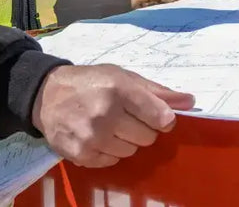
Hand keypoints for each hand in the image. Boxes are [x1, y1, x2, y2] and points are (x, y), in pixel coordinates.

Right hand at [32, 63, 193, 167]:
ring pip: (131, 152)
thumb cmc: (91, 82)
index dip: (164, 118)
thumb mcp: (123, 77)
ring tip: (111, 125)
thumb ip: (157, 91)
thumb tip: (190, 101)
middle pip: (147, 137)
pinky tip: (99, 136)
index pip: (159, 116)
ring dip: (127, 141)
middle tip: (128, 116)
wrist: (48, 95)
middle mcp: (105, 115)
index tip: (160, 116)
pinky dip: (111, 151)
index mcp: (119, 90)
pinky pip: (113, 162)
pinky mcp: (81, 155)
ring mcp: (92, 138)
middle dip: (143, 128)